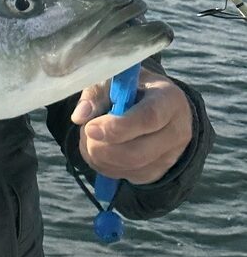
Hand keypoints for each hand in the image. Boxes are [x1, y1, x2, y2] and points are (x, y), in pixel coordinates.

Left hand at [71, 69, 192, 185]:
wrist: (155, 106)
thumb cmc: (131, 89)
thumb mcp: (115, 80)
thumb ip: (96, 94)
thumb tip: (80, 117)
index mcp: (169, 99)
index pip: (148, 118)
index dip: (116, 127)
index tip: (90, 128)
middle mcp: (177, 131)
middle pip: (136, 153)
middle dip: (101, 147)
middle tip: (86, 131)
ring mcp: (170, 156)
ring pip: (127, 168)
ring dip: (98, 155)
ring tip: (91, 135)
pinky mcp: (158, 172)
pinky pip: (124, 176)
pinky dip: (103, 165)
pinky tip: (101, 146)